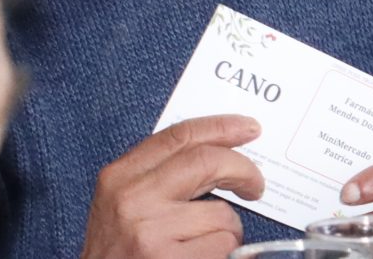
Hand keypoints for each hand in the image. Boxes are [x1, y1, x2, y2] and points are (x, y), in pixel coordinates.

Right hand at [78, 115, 262, 258]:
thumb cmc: (117, 253)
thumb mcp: (122, 205)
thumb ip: (158, 176)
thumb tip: (217, 152)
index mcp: (119, 178)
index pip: (180, 136)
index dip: (222, 127)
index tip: (249, 128)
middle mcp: (132, 200)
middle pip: (208, 162)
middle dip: (243, 170)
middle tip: (255, 185)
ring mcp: (150, 233)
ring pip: (222, 214)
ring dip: (227, 231)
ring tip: (204, 246)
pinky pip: (223, 246)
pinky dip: (223, 253)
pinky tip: (202, 258)